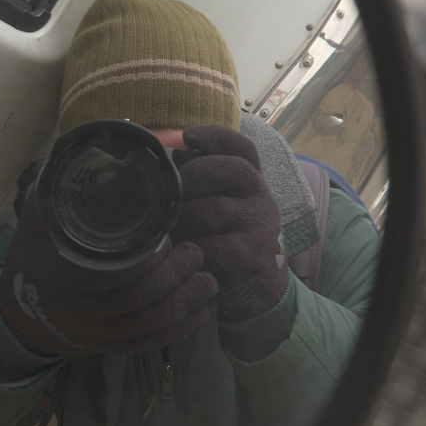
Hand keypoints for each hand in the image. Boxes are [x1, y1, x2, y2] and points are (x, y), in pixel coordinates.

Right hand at [0, 191, 217, 355]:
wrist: (17, 313)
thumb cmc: (33, 255)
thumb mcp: (38, 218)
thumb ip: (61, 188)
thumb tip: (97, 144)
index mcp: (63, 275)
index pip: (117, 270)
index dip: (150, 256)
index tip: (167, 237)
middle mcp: (79, 310)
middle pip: (140, 297)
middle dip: (176, 275)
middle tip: (196, 253)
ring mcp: (94, 334)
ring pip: (149, 322)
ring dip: (185, 300)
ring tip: (207, 279)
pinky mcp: (107, 348)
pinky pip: (149, 344)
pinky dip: (180, 329)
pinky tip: (200, 310)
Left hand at [171, 125, 287, 321]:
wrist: (254, 290)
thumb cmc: (221, 241)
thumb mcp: (212, 207)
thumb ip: (194, 184)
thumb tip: (162, 157)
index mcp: (250, 181)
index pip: (242, 147)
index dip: (216, 135)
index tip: (187, 135)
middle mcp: (262, 196)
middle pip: (231, 169)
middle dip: (193, 176)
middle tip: (170, 195)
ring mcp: (263, 225)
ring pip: (216, 209)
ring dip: (185, 218)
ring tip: (169, 229)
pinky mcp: (256, 255)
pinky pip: (217, 246)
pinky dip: (193, 249)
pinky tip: (183, 253)